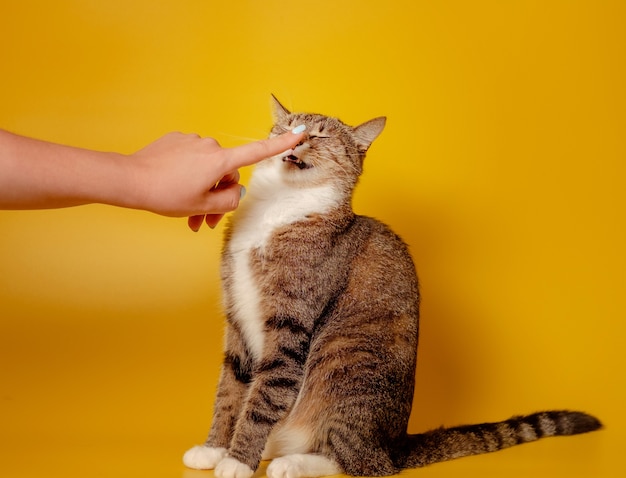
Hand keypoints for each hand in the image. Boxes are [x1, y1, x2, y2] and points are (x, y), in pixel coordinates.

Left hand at [128, 130, 304, 230]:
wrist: (129, 180)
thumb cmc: (166, 195)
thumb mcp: (203, 206)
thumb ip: (228, 200)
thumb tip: (235, 190)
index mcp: (220, 161)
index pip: (257, 152)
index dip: (281, 144)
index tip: (300, 132)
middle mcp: (209, 146)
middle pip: (226, 173)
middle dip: (218, 195)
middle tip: (203, 221)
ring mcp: (192, 141)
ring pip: (207, 169)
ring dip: (202, 190)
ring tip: (187, 214)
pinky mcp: (177, 140)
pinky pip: (191, 160)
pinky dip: (188, 177)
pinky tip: (174, 189)